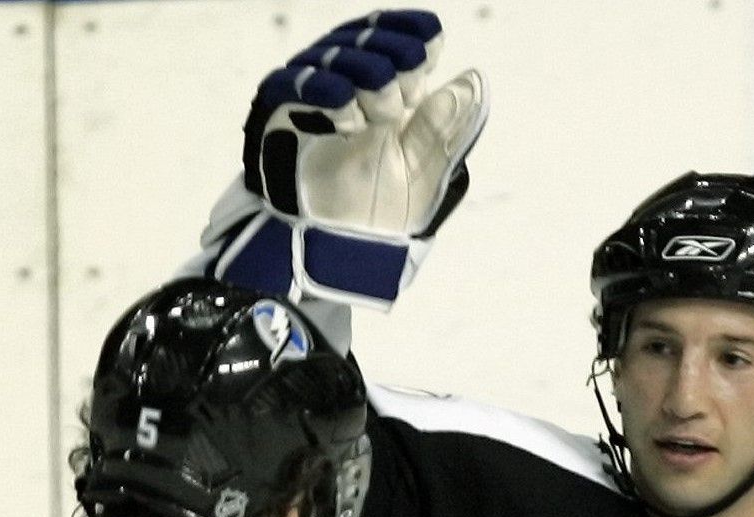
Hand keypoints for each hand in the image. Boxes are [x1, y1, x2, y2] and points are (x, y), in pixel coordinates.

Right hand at [198, 10, 487, 310]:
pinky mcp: (280, 110)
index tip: (432, 43)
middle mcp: (347, 83)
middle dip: (396, 58)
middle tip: (407, 92)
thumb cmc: (380, 211)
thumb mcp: (422, 168)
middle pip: (369, 39)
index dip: (413, 33)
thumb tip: (473, 79)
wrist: (334, 247)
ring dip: (369, 78)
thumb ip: (442, 123)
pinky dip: (332, 93)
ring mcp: (312, 93)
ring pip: (338, 54)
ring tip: (379, 119)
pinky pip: (301, 82)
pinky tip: (351, 119)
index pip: (393, 36)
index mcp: (386, 92)